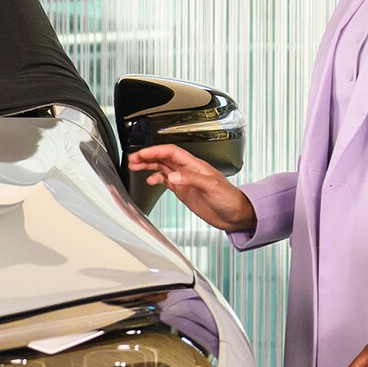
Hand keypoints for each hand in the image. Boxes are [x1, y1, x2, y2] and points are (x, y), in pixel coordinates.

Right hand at [125, 144, 257, 232]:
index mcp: (195, 165)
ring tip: (134, 166)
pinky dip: (156, 179)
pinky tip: (150, 181)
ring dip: (148, 166)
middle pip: (164, 158)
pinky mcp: (183, 191)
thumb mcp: (211, 187)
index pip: (171, 153)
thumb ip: (191, 179)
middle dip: (147, 157)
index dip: (156, 151)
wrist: (235, 215)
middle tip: (133, 159)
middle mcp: (188, 171)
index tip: (142, 154)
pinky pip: (166, 181)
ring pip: (163, 168)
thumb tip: (171, 176)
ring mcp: (185, 180)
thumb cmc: (229, 199)